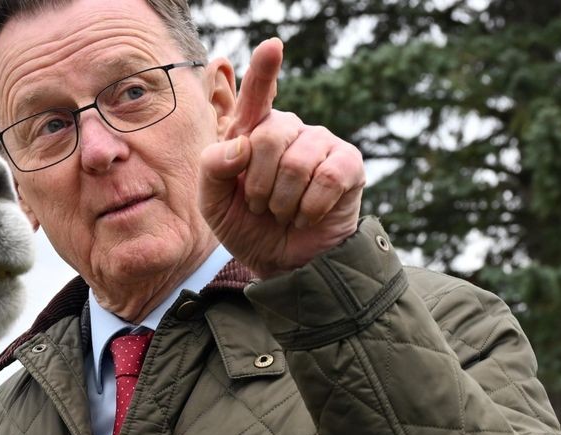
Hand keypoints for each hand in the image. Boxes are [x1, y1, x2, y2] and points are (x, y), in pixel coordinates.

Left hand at [199, 38, 365, 278]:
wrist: (283, 264)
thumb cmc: (248, 227)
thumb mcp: (213, 202)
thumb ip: (212, 168)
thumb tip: (241, 143)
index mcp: (252, 132)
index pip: (257, 95)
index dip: (264, 70)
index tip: (272, 46)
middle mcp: (289, 130)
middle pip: (267, 135)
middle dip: (255, 183)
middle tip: (259, 205)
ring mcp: (321, 143)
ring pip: (297, 160)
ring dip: (281, 200)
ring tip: (282, 212)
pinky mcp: (348, 164)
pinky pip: (326, 177)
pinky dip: (307, 207)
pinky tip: (306, 215)